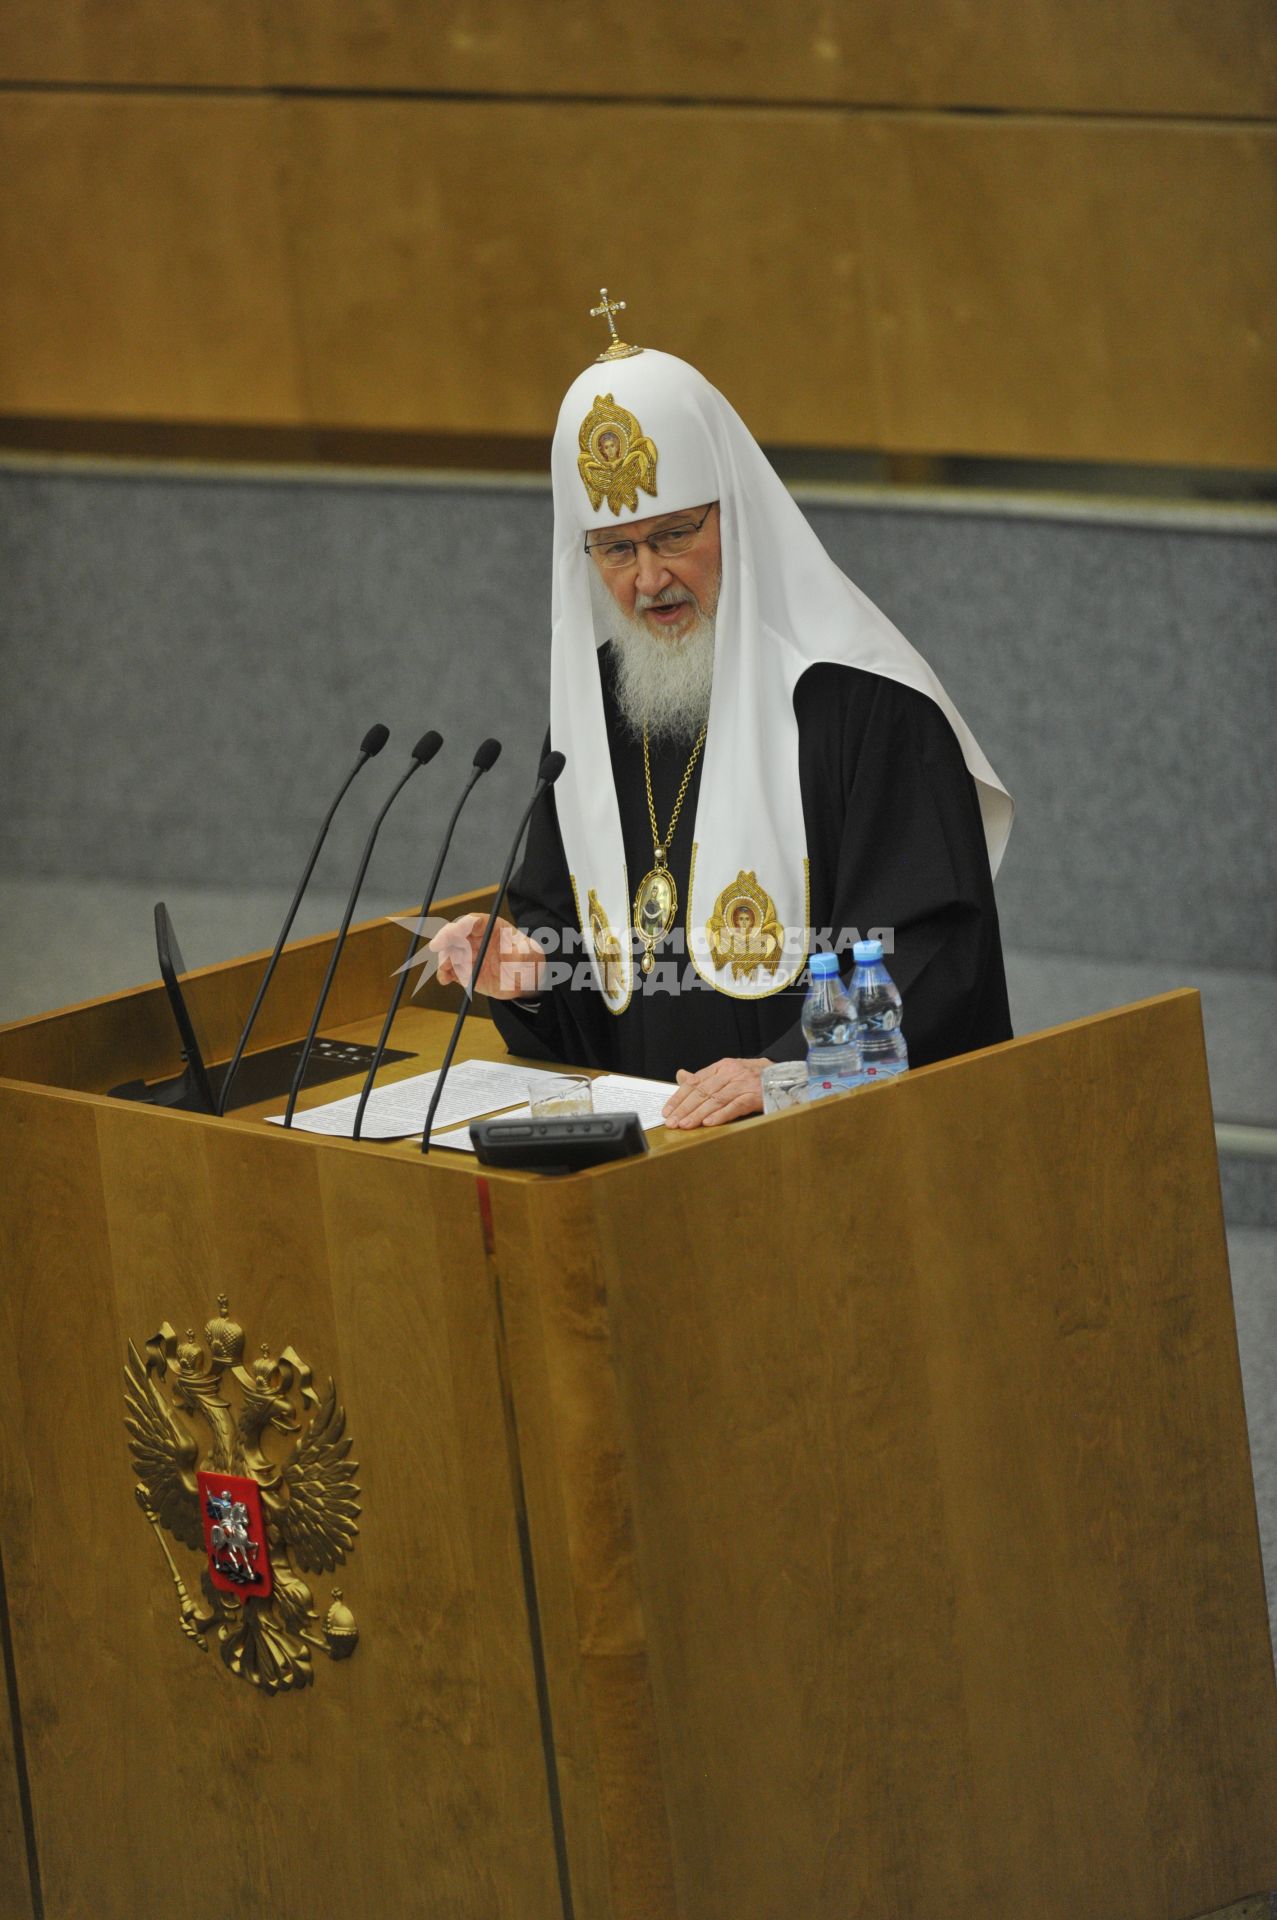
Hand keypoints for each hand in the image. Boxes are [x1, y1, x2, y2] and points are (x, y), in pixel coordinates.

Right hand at [427, 913, 546, 999]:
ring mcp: (468, 954)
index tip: (453, 932)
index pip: (473, 922)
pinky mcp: (465, 971)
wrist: (525, 980)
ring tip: (445, 969)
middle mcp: (476, 938)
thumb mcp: (532, 954)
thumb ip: (524, 954)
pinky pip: (451, 971)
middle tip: (437, 948)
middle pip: (455, 934)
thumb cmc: (530, 959)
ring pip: (450, 952)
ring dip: (444, 959)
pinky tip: (445, 979)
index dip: (461, 925)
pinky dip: (445, 974)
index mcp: (491, 927)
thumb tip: (517, 955)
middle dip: (445, 939)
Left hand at [662, 1057, 768, 1129]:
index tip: (667, 1111)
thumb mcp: (729, 1073)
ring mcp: (744, 1083)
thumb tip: (681, 1076)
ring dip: (698, 1114)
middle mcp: (731, 1072)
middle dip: (685, 1108)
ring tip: (685, 1125)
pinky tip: (709, 1123)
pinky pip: (735, 1106)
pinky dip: (721, 1115)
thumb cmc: (755, 1078)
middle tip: (672, 1122)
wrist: (786, 1077)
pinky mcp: (756, 1095)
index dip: (679, 1097)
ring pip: (716, 1100)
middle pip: (703, 1092)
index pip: (695, 1082)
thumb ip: (705, 1077)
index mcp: (722, 1066)